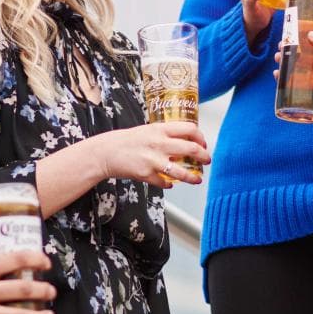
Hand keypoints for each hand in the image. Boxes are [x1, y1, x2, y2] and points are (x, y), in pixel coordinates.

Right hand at [92, 122, 210, 187]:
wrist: (105, 152)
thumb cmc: (126, 141)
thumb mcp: (147, 130)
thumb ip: (164, 134)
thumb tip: (183, 140)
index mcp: (160, 129)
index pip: (189, 129)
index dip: (200, 137)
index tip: (203, 143)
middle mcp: (159, 143)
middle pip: (191, 149)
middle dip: (203, 156)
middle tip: (206, 160)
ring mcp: (153, 160)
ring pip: (181, 172)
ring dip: (192, 177)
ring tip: (197, 179)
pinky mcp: (146, 174)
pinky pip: (164, 183)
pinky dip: (168, 184)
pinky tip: (170, 184)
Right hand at [274, 28, 312, 121]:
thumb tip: (310, 35)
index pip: (311, 40)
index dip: (298, 36)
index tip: (288, 32)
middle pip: (299, 53)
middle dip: (287, 48)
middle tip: (281, 46)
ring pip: (295, 67)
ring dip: (284, 62)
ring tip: (278, 58)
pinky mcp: (311, 89)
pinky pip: (295, 83)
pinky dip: (284, 79)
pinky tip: (278, 75)